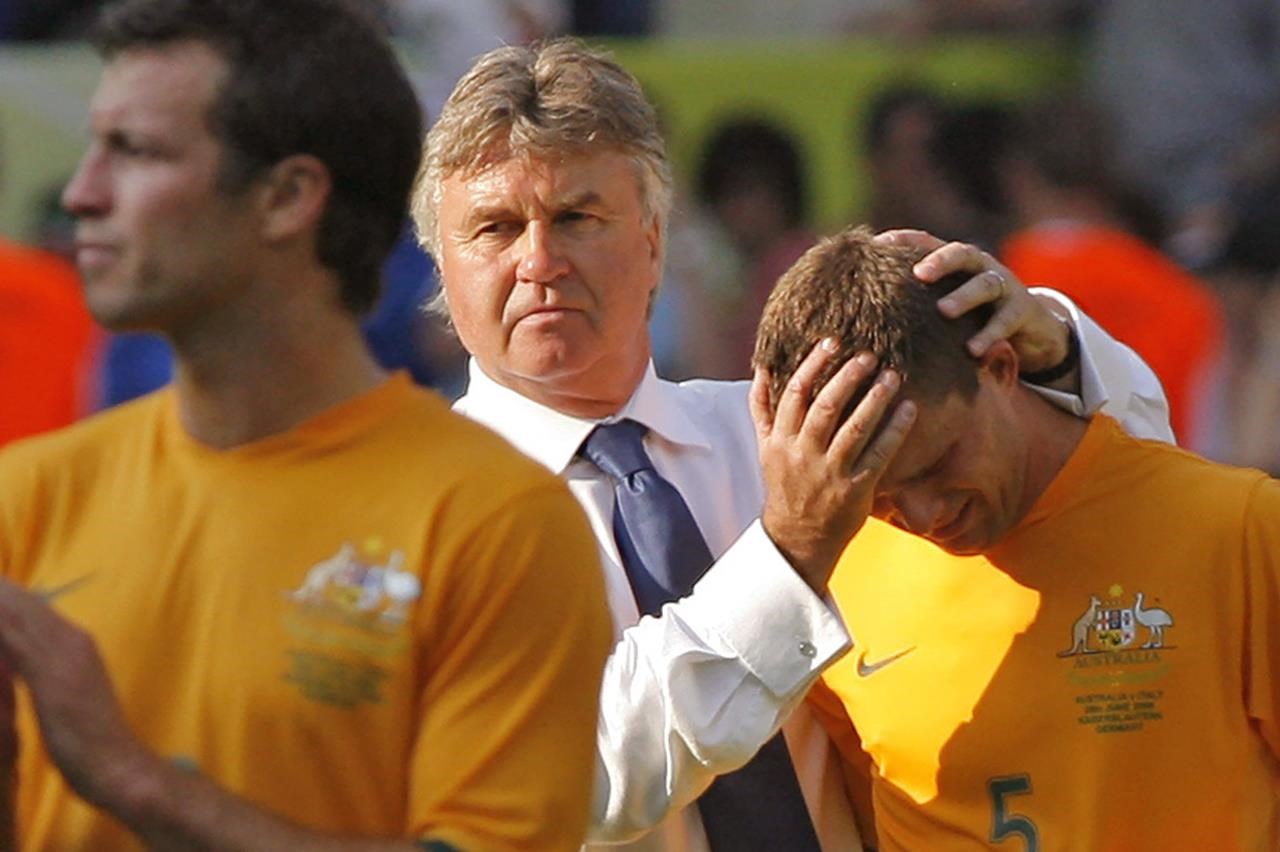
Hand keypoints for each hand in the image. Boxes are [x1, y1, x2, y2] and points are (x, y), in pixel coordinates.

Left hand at [0, 580, 155, 814]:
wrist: (115, 762)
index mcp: (78, 641)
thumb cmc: (93, 737)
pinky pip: (9, 640)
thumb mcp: (68, 693)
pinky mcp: (49, 674)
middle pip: (21, 602)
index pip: (33, 604)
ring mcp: (62, 654)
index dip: (5, 595)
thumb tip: (18, 659)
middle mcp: (72, 639)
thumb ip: (46, 670)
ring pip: (13, 614)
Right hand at [750, 340, 916, 590]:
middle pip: (824, 407)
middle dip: (847, 377)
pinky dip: (895, 431)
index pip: (795, 393)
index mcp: (780, 440)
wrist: (797, 538)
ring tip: (893, 375)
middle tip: (869, 355)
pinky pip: (879, 455)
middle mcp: (802, 454)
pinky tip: (910, 409)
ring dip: (875, 399)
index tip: (834, 342)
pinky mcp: (855, 490)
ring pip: (853, 429)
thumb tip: (763, 368)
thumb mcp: (766, 447)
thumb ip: (762, 408)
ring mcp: (829, 473)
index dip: (814, 365)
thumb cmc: (785, 484)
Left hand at [876, 229, 1071, 374]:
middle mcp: (982, 267)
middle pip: (962, 254)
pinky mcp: (1023, 310)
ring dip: (964, 296)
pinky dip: (989, 334)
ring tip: (944, 310)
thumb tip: (865, 311)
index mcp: (958, 263)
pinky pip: (1006, 320)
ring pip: (985, 284)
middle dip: (941, 260)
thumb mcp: (948, 305)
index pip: (930, 243)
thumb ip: (918, 302)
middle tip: (919, 274)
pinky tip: (972, 350)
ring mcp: (1005, 286)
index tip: (878, 243)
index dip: (905, 240)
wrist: (1033, 331)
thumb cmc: (976, 317)